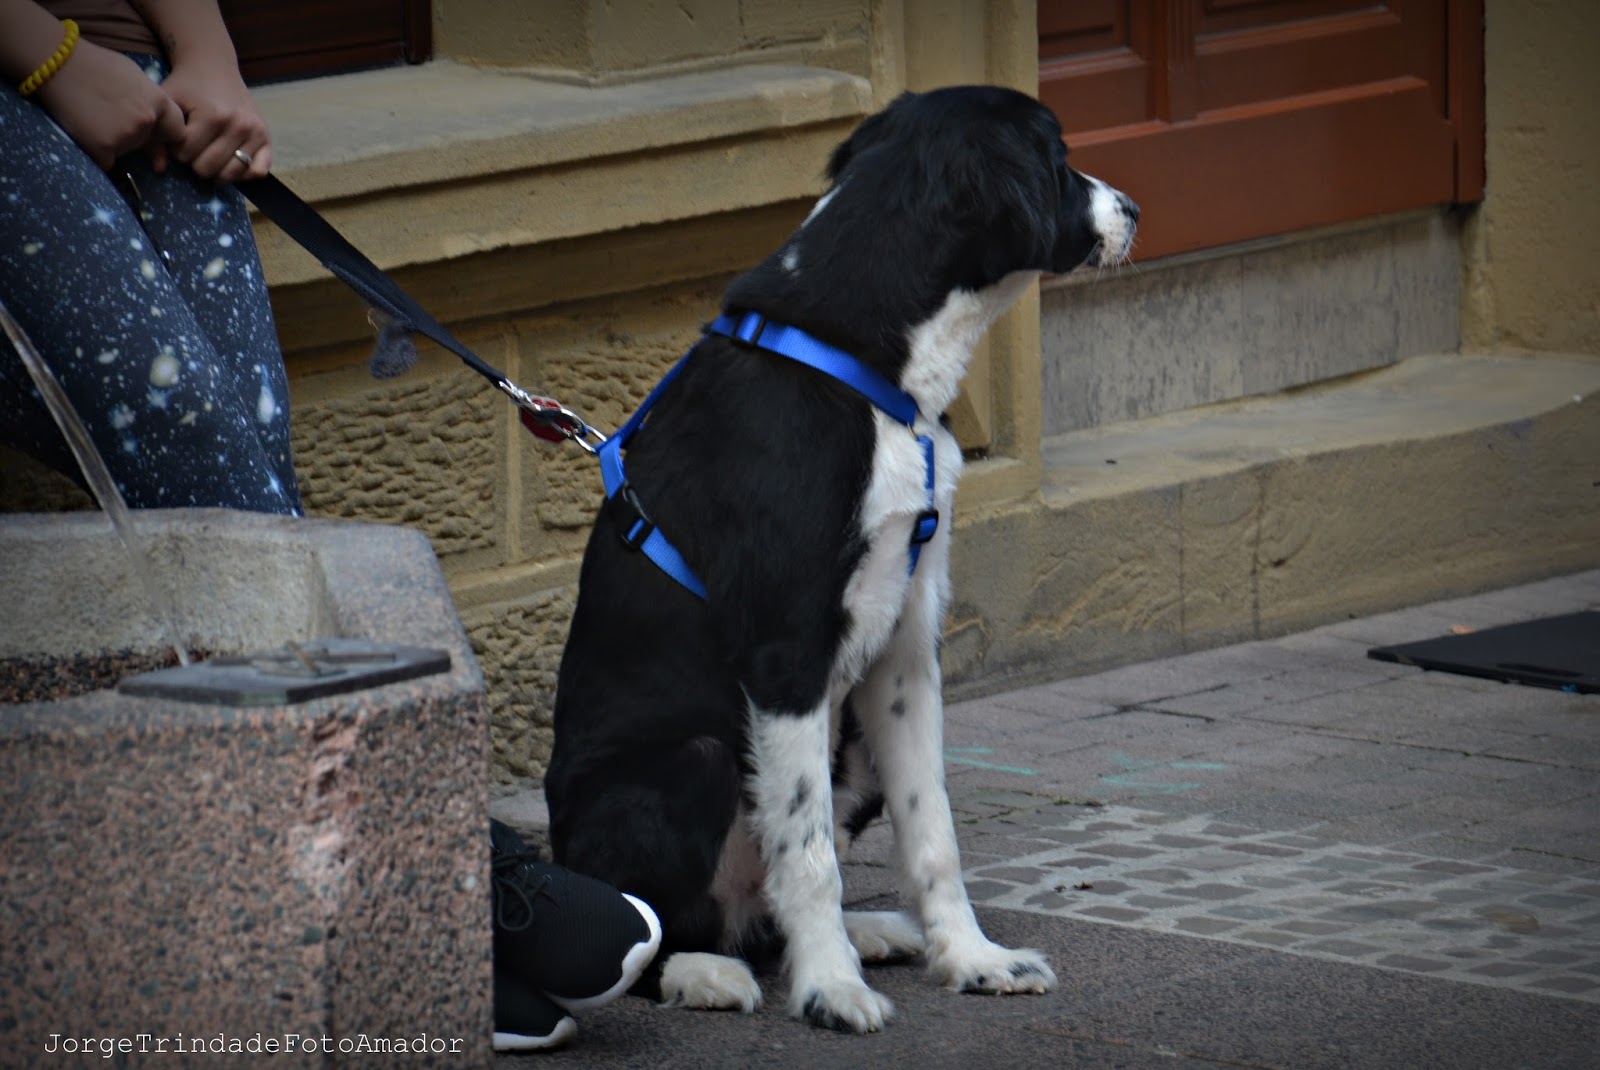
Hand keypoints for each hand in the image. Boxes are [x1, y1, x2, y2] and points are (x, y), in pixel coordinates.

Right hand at [32, 39, 184, 170]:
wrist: (56, 64)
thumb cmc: (96, 66)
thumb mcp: (135, 77)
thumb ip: (154, 103)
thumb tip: (164, 131)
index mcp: (159, 102)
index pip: (177, 132)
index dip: (163, 132)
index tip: (151, 129)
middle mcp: (146, 122)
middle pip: (150, 143)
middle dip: (138, 137)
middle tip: (112, 116)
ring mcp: (125, 137)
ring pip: (128, 152)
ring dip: (116, 143)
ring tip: (95, 118)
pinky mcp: (103, 149)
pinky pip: (108, 161)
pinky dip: (98, 152)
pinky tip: (86, 131)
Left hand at [155, 53, 269, 180]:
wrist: (214, 66)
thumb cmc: (188, 85)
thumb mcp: (168, 101)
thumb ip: (159, 133)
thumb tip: (161, 168)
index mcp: (213, 115)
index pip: (186, 154)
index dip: (176, 149)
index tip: (178, 137)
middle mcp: (238, 125)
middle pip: (207, 167)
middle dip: (194, 160)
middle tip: (194, 145)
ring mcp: (254, 132)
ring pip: (230, 174)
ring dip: (215, 169)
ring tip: (209, 153)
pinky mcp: (265, 137)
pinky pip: (257, 171)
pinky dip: (243, 173)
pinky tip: (231, 162)